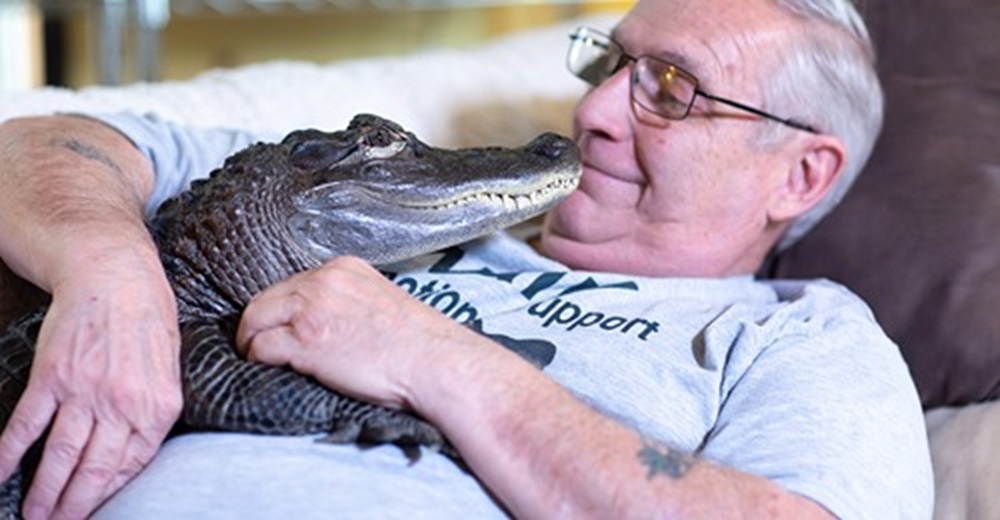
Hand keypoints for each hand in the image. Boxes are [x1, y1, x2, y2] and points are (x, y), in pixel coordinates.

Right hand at [0, 248, 182, 519]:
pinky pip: (27, 425)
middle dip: (73, 506)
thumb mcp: (168, 368)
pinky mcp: (52, 377)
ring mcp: (85, 393)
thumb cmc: (147, 319)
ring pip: (61, 456)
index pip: (131, 466)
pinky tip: (0, 473)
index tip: (91, 512)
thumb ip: (154, 409)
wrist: (116, 275)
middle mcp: (122, 405)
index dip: (108, 494)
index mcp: (157, 407)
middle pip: (94, 471)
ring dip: (43, 491)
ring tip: (32, 516)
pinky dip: (10, 453)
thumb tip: (134, 450)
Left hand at [236, 256, 474, 410]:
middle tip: (259, 346)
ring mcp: (312, 310)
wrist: (436, 364)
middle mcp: (324, 281)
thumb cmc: (418, 344)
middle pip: (267, 297)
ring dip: (252, 342)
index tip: (283, 326)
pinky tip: (269, 371)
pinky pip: (261, 348)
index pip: (294, 283)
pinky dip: (259, 361)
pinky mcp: (305, 342)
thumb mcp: (381, 302)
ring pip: (255, 320)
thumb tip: (327, 322)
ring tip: (257, 359)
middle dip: (260, 323)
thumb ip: (349, 302)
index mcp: (344, 269)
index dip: (283, 309)